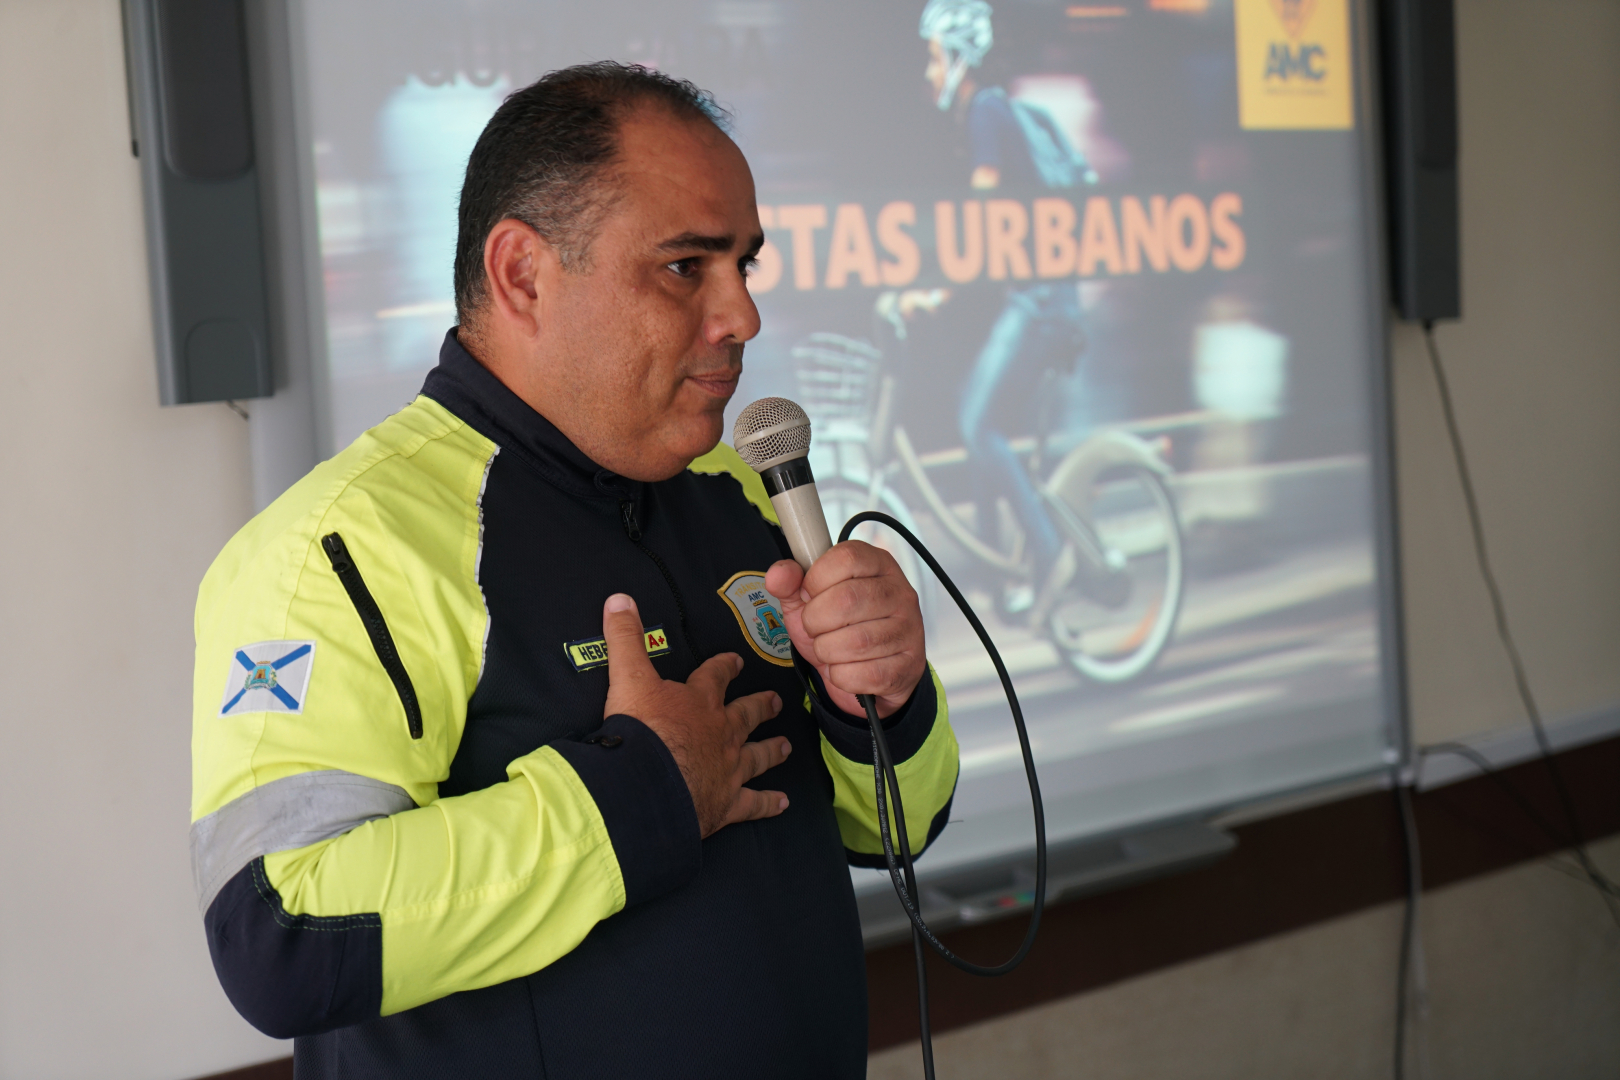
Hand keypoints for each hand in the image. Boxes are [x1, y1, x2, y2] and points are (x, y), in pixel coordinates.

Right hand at [601, 594, 790, 837]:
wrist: (647, 783)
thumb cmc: (640, 730)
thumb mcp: (628, 677)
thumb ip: (624, 638)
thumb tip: (619, 598)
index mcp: (698, 702)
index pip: (715, 677)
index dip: (725, 667)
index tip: (736, 660)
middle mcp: (721, 733)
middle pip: (745, 714)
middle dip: (760, 706)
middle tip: (775, 701)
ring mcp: (728, 769)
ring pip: (757, 756)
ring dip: (771, 750)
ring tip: (785, 746)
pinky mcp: (726, 803)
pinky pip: (754, 804)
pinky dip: (768, 803)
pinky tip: (783, 804)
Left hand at [765, 541, 925, 718]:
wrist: (865, 675)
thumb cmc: (838, 629)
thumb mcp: (809, 601)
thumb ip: (791, 584)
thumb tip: (778, 575)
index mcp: (878, 564)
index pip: (846, 558)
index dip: (816, 580)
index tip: (811, 595)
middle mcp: (900, 592)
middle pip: (847, 599)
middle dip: (815, 621)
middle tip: (815, 629)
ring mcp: (909, 629)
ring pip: (856, 641)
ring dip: (827, 651)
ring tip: (829, 649)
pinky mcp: (908, 665)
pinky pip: (865, 674)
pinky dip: (842, 676)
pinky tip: (844, 668)